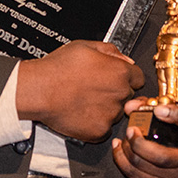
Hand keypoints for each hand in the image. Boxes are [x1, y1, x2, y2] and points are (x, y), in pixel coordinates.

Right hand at [16, 40, 143, 141]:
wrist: (39, 91)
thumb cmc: (58, 68)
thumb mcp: (85, 46)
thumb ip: (110, 51)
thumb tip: (124, 59)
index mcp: (120, 72)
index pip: (138, 77)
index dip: (125, 77)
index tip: (115, 79)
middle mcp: (120, 94)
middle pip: (128, 96)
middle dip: (116, 93)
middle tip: (95, 90)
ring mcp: (111, 115)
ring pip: (117, 113)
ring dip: (106, 109)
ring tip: (85, 100)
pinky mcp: (99, 131)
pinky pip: (104, 128)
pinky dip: (95, 123)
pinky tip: (82, 112)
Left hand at [111, 99, 177, 177]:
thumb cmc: (177, 142)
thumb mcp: (173, 123)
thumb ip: (151, 108)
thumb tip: (129, 106)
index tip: (158, 110)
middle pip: (162, 157)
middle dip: (139, 143)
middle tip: (130, 130)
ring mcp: (174, 177)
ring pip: (143, 166)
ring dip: (127, 150)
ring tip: (124, 139)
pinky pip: (134, 175)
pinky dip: (121, 160)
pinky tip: (118, 148)